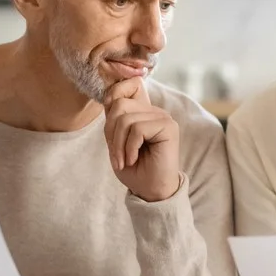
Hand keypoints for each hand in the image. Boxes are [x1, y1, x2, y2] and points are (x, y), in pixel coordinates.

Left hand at [102, 77, 181, 201]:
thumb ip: (114, 118)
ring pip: (126, 118)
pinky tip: (133, 159)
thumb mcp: (115, 141)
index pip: (129, 84)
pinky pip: (137, 129)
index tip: (110, 124)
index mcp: (143, 111)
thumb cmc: (134, 169)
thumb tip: (107, 97)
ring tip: (124, 160)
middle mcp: (154, 111)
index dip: (114, 94)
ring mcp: (163, 117)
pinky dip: (129, 148)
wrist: (150, 191)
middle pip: (120, 105)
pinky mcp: (168, 127)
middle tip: (116, 155)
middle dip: (111, 133)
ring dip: (119, 145)